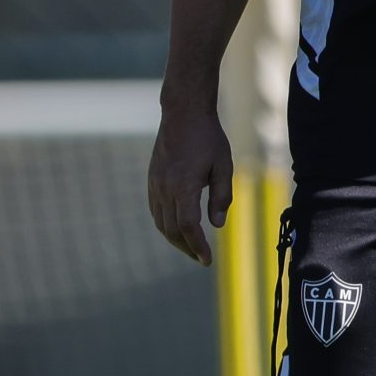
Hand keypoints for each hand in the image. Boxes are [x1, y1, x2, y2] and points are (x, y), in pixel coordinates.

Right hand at [148, 98, 234, 264]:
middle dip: (186, 248)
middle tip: (202, 258)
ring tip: (192, 247)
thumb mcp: (224, 166)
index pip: (187, 226)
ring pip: (160, 222)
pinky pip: (156, 211)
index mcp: (183, 186)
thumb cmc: (208, 139)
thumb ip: (222, 196)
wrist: (183, 115)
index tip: (206, 260)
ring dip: (174, 239)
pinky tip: (178, 228)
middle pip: (171, 229)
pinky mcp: (152, 180)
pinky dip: (165, 225)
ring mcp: (155, 184)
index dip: (197, 246)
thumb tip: (217, 225)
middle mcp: (164, 188)